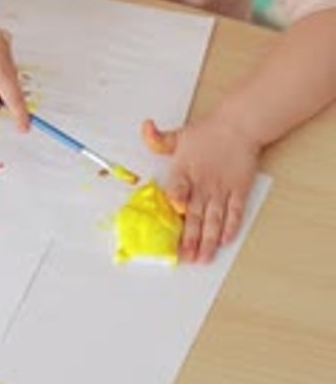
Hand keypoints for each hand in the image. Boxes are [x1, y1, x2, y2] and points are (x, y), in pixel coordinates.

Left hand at [142, 115, 260, 262]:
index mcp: (185, 170)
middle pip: (195, 214)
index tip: (174, 217)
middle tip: (186, 257)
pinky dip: (231, 227)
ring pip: (214, 219)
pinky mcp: (238, 190)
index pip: (177, 189)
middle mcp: (203, 183)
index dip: (176, 202)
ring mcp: (222, 189)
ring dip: (209, 240)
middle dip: (191, 238)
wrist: (238, 126)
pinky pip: (235, 212)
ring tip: (204, 258)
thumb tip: (145, 126)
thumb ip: (158, 139)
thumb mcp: (178, 135)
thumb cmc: (207, 132)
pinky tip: (225, 241)